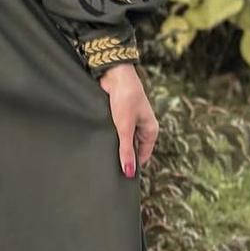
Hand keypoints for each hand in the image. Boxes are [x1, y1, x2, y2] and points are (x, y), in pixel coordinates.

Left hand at [96, 62, 157, 178]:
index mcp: (150, 131)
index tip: (120, 176)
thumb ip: (125, 150)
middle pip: (132, 148)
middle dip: (122, 155)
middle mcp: (142, 127)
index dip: (133, 165)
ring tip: (101, 153)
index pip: (143, 156)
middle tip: (107, 166)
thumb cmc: (125, 98)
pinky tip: (99, 139)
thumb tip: (129, 172)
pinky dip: (108, 135)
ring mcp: (130, 121)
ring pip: (122, 140)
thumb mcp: (125, 127)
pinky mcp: (118, 116)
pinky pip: (114, 131)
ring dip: (114, 144)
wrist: (114, 74)